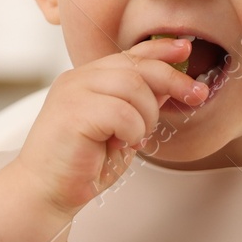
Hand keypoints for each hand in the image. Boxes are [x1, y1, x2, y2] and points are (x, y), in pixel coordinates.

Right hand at [13, 36, 208, 214]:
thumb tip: (169, 85)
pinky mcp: (72, 112)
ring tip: (135, 137)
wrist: (46, 192)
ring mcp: (73, 92)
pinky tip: (120, 144)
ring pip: (133, 87)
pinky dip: (132, 131)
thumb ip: (139, 105)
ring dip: (146, 116)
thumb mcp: (120, 130)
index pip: (128, 54)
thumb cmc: (80, 165)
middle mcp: (78, 79)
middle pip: (136, 65)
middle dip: (173, 80)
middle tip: (196, 96)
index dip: (160, 50)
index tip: (186, 50)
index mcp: (87, 80)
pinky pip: (122, 112)